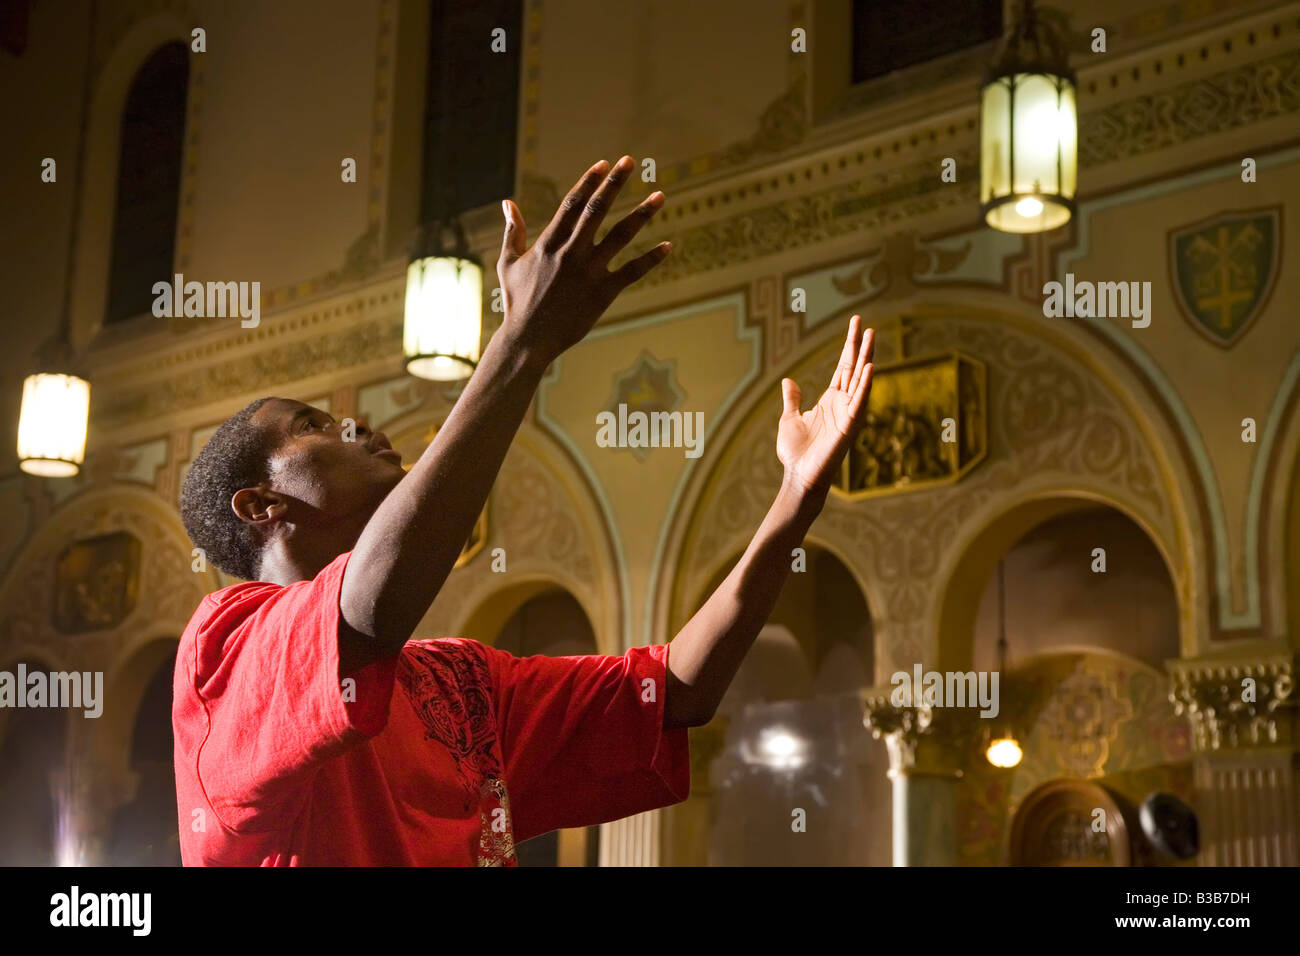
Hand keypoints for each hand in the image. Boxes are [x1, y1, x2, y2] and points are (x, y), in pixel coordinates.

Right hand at [496, 156, 670, 362]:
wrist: (528, 339)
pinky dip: (652, 259)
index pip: (573, 203)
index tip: (604, 163)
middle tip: (630, 162)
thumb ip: (513, 230)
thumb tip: (507, 202)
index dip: (590, 180)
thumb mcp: (508, 262)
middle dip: (615, 183)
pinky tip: (668, 245)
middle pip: (597, 209)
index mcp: (549, 242)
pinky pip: (633, 271)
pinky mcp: (603, 293)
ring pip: (621, 235)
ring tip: (661, 195)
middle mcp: (571, 252)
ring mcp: (589, 272)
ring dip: (642, 213)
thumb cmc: (516, 301)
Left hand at [776, 316, 874, 497]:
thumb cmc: (796, 453)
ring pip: (860, 380)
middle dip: (860, 346)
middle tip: (865, 324)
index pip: (844, 367)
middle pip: (854, 368)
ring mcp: (848, 413)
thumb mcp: (790, 418)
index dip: (849, 346)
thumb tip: (789, 381)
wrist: (799, 476)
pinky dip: (866, 385)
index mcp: (831, 400)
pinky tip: (870, 367)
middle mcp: (843, 404)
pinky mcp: (849, 426)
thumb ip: (793, 399)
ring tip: (871, 336)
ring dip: (866, 357)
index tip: (856, 325)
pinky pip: (859, 401)